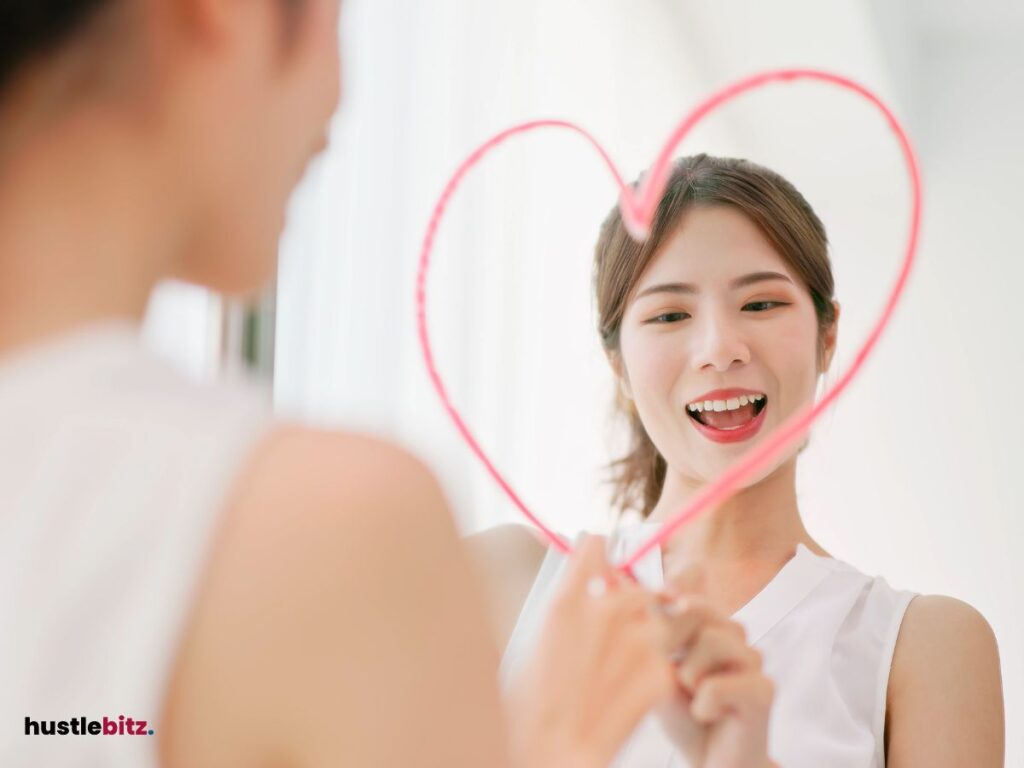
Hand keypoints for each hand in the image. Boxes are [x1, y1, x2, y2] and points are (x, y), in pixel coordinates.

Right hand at [505, 535, 677, 767]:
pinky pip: (668, 662)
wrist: (551, 753)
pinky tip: (636, 696)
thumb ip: (565, 611)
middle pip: (638, 589)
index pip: (594, 548)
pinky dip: (661, 677)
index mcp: (565, 602)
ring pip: (661, 622)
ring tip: (630, 673)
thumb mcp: (534, 647)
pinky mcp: (658, 673)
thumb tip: (583, 592)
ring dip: (654, 641)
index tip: (606, 564)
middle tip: (624, 637)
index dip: (603, 556)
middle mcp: (603, 612)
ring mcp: (635, 642)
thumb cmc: (532, 712)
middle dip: (637, 608)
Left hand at [654, 566, 775, 767]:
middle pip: (694, 610)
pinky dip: (702, 707)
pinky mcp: (764, 690)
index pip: (684, 594)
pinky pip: (716, 687)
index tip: (653, 615)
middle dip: (670, 642)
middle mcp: (734, 634)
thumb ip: (656, 633)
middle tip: (673, 676)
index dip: (663, 603)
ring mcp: (753, 660)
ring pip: (709, 642)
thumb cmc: (684, 715)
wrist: (712, 762)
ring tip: (695, 698)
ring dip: (687, 679)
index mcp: (708, 624)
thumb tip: (646, 594)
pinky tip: (711, 716)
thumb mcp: (657, 670)